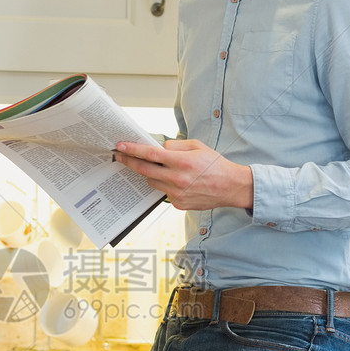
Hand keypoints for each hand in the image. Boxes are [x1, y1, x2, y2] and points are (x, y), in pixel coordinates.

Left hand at [114, 137, 253, 210]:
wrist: (230, 187)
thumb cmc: (215, 165)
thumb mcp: (197, 147)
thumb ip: (175, 146)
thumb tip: (158, 148)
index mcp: (182, 162)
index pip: (150, 154)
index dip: (133, 150)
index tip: (120, 147)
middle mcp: (177, 178)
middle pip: (144, 170)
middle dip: (129, 162)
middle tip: (119, 157)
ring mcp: (177, 193)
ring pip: (152, 181)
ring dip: (149, 173)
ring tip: (156, 168)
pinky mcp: (178, 203)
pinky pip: (163, 192)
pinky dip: (163, 184)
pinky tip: (173, 181)